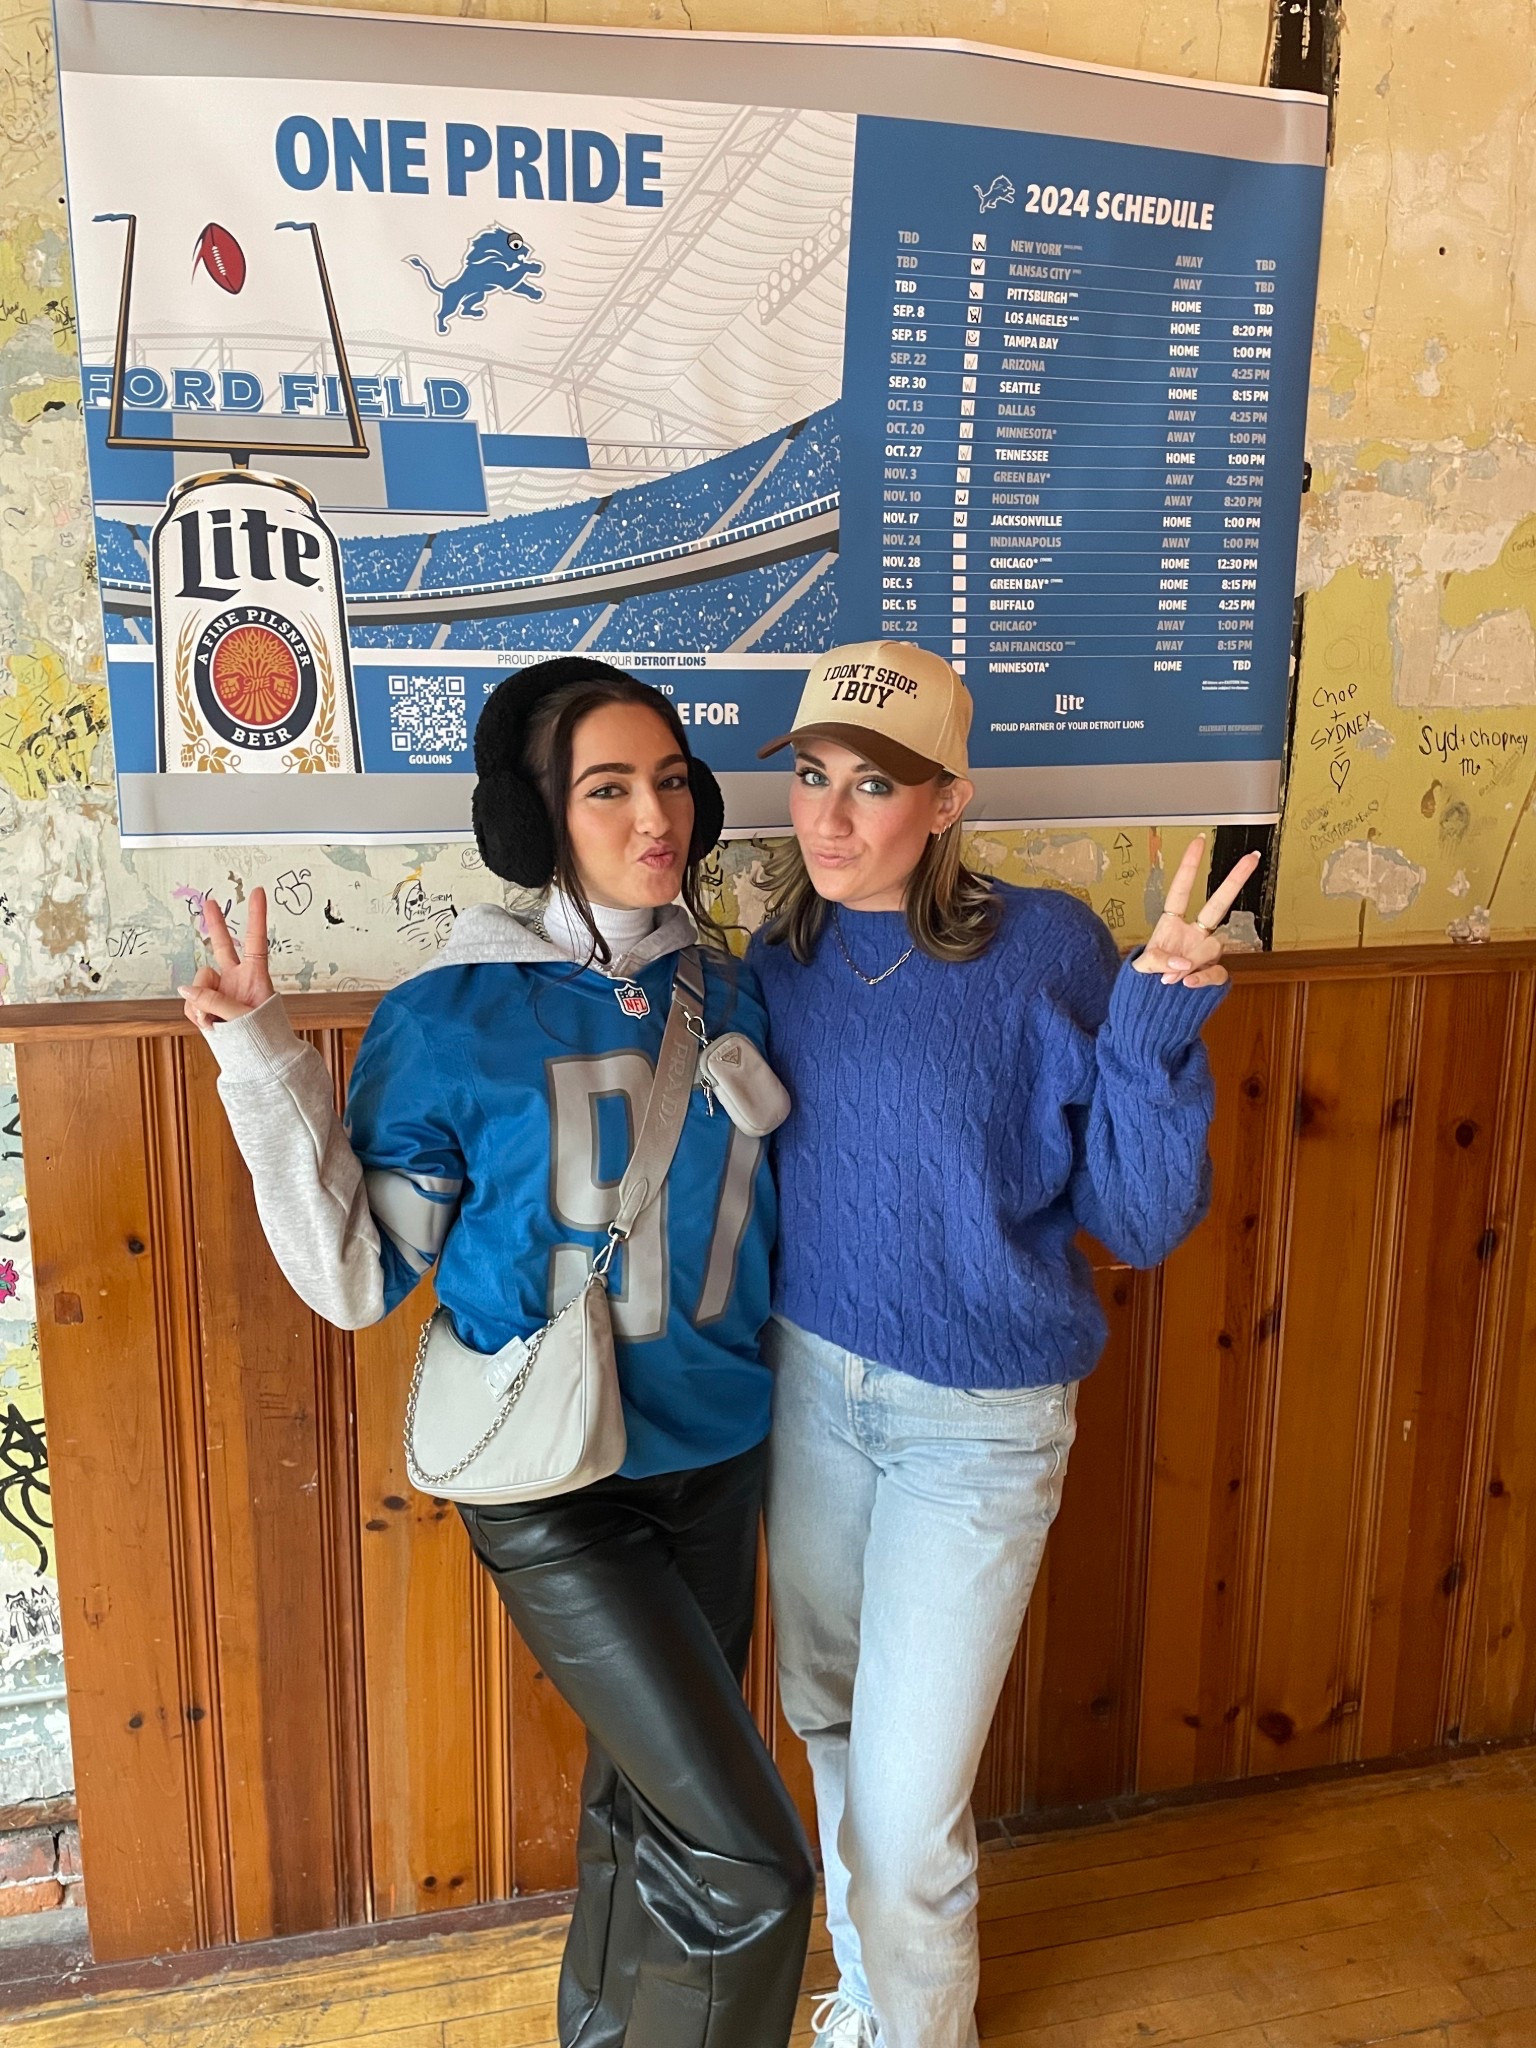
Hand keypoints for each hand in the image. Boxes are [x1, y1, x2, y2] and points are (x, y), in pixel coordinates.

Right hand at [178, 889, 274, 1028]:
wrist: (255, 1061)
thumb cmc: (261, 1037)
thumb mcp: (242, 1018)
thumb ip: (214, 1001)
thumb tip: (186, 990)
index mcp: (255, 976)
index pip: (255, 941)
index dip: (256, 916)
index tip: (259, 891)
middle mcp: (236, 979)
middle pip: (222, 946)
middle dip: (215, 924)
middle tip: (209, 900)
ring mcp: (220, 990)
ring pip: (198, 982)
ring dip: (200, 1001)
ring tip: (214, 1021)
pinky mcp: (205, 1004)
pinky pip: (190, 1002)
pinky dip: (195, 1014)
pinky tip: (209, 1025)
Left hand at [1131, 837, 1260, 988]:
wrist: (1153, 1008)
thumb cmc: (1144, 981)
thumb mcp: (1140, 967)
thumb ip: (1158, 962)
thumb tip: (1181, 965)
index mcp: (1171, 924)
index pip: (1181, 890)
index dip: (1190, 866)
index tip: (1199, 841)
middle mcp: (1193, 934)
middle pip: (1218, 903)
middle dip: (1235, 880)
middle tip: (1251, 857)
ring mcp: (1205, 953)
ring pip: (1213, 948)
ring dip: (1193, 961)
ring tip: (1171, 979)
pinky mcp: (1213, 973)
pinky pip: (1217, 973)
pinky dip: (1203, 979)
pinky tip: (1187, 984)